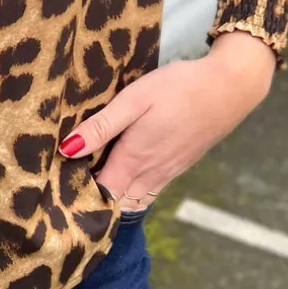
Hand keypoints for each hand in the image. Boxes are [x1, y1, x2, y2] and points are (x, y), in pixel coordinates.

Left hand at [57, 31, 276, 208]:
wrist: (231, 86)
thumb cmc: (179, 88)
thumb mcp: (134, 100)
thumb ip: (101, 127)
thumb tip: (66, 151)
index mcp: (135, 159)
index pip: (101, 196)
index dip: (79, 199)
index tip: (56, 191)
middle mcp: (151, 173)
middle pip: (116, 202)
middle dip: (93, 202)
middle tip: (66, 192)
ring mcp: (168, 171)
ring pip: (134, 198)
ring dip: (113, 196)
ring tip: (89, 184)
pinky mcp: (179, 164)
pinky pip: (150, 188)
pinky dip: (131, 188)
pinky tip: (122, 171)